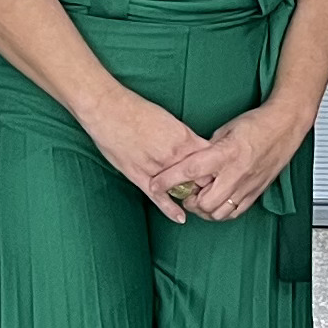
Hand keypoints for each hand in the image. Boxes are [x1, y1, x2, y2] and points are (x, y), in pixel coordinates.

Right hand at [79, 89, 210, 221]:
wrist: (107, 109)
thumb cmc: (136, 109)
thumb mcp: (169, 119)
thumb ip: (183, 137)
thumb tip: (195, 148)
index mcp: (184, 138)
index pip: (211, 159)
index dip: (217, 168)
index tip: (220, 172)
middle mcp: (174, 155)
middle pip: (201, 177)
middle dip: (206, 185)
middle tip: (211, 191)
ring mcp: (157, 167)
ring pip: (182, 189)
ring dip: (190, 195)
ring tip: (197, 201)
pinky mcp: (140, 176)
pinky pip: (159, 197)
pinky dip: (171, 209)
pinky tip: (181, 218)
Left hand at [153, 98, 311, 223]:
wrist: (284, 126)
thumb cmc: (256, 124)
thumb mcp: (224, 130)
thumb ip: (206, 148)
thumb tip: (189, 159)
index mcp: (225, 153)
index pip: (190, 171)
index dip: (169, 180)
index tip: (155, 183)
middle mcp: (236, 173)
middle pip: (204, 202)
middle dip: (188, 201)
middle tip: (182, 193)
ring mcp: (247, 185)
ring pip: (219, 212)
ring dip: (204, 210)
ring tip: (198, 199)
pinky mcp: (256, 192)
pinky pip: (235, 213)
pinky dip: (221, 212)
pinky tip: (215, 203)